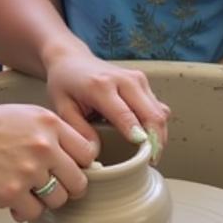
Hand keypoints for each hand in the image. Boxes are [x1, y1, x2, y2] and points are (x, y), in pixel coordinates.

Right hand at [0, 105, 96, 221]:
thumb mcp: (22, 116)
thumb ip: (51, 132)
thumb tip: (81, 156)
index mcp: (49, 123)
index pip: (88, 152)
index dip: (80, 165)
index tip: (68, 169)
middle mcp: (44, 145)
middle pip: (79, 181)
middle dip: (67, 188)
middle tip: (50, 186)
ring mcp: (29, 170)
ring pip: (59, 200)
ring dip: (45, 201)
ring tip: (26, 190)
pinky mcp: (12, 193)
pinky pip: (35, 213)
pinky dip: (24, 211)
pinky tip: (11, 199)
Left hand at [44, 53, 169, 159]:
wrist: (71, 59)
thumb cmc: (65, 84)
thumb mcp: (62, 108)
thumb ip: (78, 131)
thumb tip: (95, 153)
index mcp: (101, 86)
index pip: (126, 116)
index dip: (139, 138)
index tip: (145, 158)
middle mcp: (124, 79)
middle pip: (152, 114)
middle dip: (156, 141)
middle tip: (151, 162)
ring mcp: (137, 78)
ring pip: (160, 111)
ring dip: (159, 134)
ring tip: (150, 154)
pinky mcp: (143, 81)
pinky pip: (158, 107)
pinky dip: (157, 125)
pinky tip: (147, 138)